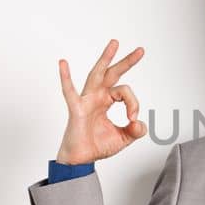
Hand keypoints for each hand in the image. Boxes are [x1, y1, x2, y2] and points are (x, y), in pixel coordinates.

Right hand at [55, 39, 146, 164]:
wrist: (82, 160)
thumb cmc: (97, 146)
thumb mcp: (123, 138)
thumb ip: (135, 131)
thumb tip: (141, 124)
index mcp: (106, 101)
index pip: (125, 93)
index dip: (133, 104)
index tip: (133, 120)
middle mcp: (97, 96)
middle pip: (112, 74)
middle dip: (126, 62)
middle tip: (141, 51)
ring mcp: (86, 101)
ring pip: (96, 75)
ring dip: (106, 59)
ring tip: (115, 44)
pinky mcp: (76, 109)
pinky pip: (70, 92)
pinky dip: (66, 77)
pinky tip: (63, 63)